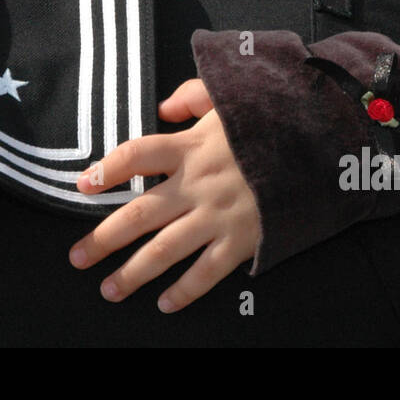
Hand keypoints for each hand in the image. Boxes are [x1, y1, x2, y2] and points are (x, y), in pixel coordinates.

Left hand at [69, 79, 259, 311]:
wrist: (322, 146)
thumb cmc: (273, 120)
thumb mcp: (231, 96)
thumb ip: (192, 95)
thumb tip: (162, 107)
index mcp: (191, 147)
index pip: (136, 155)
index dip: (106, 169)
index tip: (82, 184)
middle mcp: (196, 184)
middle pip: (139, 213)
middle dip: (103, 238)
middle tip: (77, 257)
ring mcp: (218, 215)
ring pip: (165, 250)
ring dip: (133, 272)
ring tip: (108, 289)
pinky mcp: (242, 240)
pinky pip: (207, 272)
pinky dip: (185, 291)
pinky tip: (164, 304)